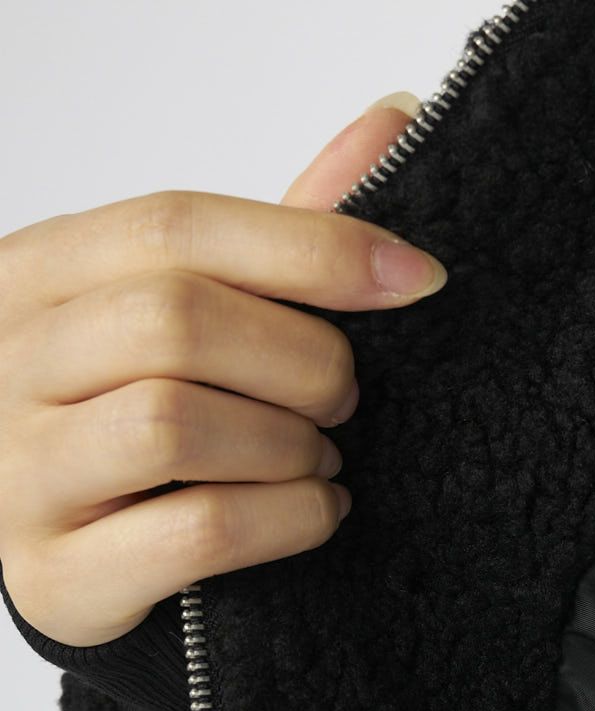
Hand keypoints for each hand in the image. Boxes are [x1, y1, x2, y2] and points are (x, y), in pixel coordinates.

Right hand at [0, 92, 444, 647]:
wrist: (77, 555)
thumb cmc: (141, 417)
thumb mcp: (193, 311)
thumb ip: (283, 233)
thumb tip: (395, 117)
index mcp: (41, 272)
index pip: (175, 226)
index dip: (312, 248)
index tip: (418, 278)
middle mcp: (9, 359)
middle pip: (177, 321)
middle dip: (303, 362)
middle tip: (346, 399)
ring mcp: (21, 472)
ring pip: (175, 424)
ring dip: (289, 446)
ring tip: (320, 458)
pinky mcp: (57, 573)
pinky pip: (197, 531)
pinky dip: (286, 519)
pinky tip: (317, 511)